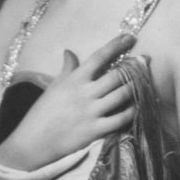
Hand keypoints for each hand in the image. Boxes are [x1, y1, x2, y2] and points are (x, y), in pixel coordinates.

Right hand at [0, 34, 137, 170]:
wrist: (34, 141)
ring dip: (136, 87)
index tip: (130, 38)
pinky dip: (132, 111)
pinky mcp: (95, 130)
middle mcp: (85, 93)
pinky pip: (121, 119)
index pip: (99, 57)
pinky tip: (137, 106)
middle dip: (135, 66)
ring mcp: (91, 112)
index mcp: (74, 79)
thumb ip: (67, 69)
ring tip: (144, 81)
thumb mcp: (54, 86)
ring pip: (123, 95)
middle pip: (117, 75)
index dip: (116, 45)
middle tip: (145, 61)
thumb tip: (69, 52)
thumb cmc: (43, 112)